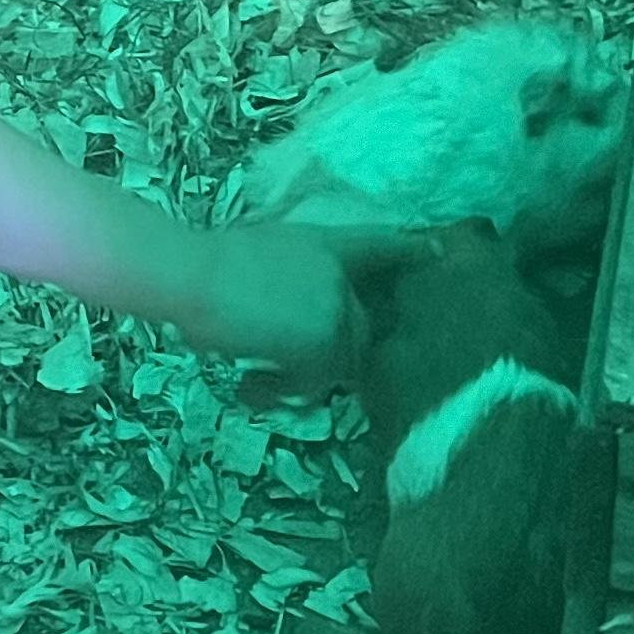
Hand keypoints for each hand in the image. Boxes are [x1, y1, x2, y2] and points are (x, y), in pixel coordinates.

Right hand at [175, 220, 433, 388]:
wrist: (195, 277)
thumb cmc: (207, 262)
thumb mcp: (258, 254)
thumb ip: (292, 278)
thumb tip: (292, 314)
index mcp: (324, 244)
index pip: (377, 245)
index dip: (411, 249)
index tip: (439, 251)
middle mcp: (339, 277)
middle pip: (360, 327)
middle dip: (331, 349)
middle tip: (287, 360)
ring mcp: (336, 311)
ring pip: (338, 359)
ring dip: (302, 373)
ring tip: (259, 374)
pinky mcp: (325, 346)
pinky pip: (315, 381)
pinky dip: (282, 389)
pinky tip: (251, 384)